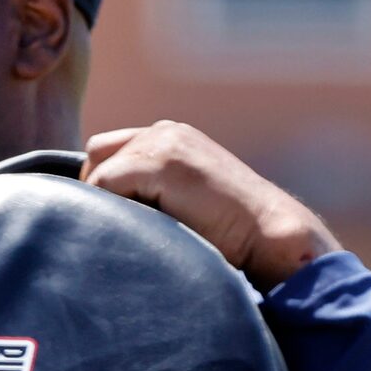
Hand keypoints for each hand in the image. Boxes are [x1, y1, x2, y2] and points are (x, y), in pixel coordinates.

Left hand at [83, 122, 340, 290]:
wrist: (271, 236)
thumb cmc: (236, 238)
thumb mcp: (190, 205)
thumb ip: (158, 197)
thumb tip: (114, 219)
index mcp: (175, 139)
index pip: (114, 152)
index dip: (107, 188)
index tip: (115, 224)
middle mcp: (167, 132)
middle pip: (99, 153)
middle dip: (99, 192)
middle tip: (114, 231)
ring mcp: (164, 143)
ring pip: (99, 171)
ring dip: (105, 206)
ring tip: (124, 237)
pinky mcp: (161, 163)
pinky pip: (105, 185)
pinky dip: (108, 213)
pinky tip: (131, 238)